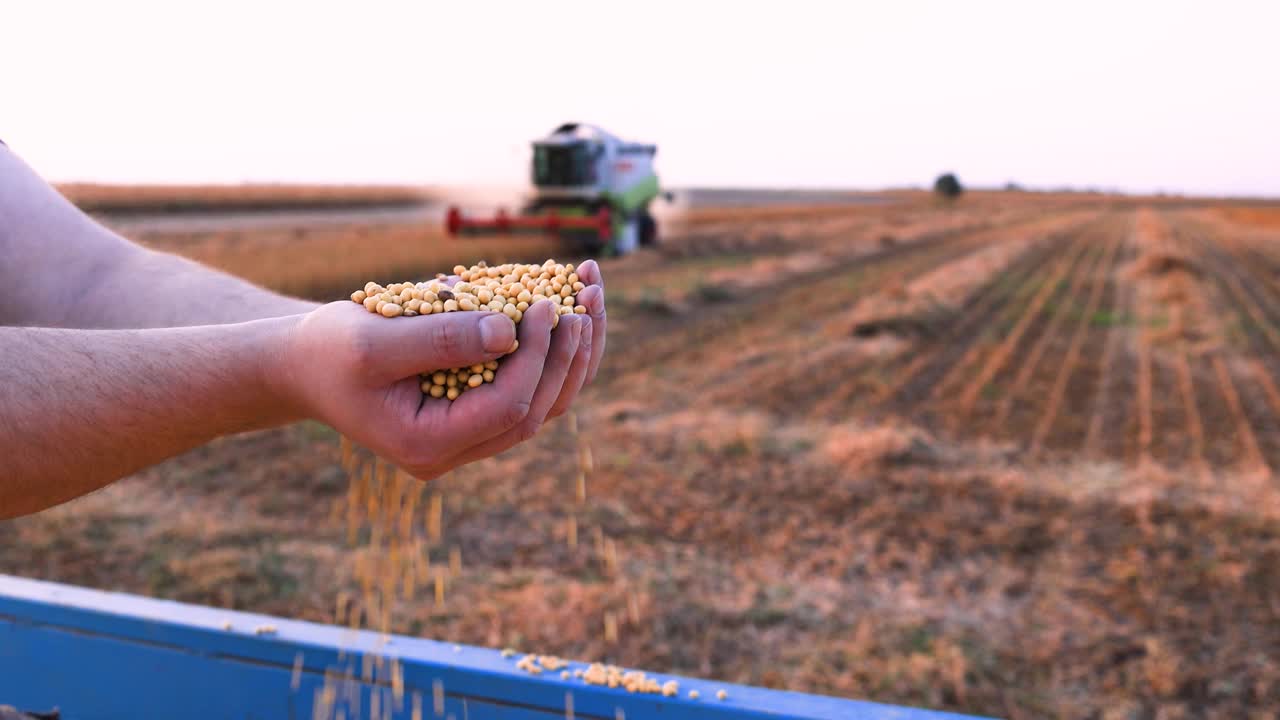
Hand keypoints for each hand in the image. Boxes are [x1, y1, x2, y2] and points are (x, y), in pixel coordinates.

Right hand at [276, 259, 604, 477]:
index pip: (507, 408)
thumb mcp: (374, 340)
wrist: (304, 366)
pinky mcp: (476, 409)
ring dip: (575, 351)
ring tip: (592, 295)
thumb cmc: (329, 351)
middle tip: (587, 301)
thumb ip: (441, 338)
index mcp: (428, 444)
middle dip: (569, 354)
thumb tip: (511, 330)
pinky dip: (554, 349)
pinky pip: (530, 386)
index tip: (545, 304)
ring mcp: (469, 434)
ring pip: (545, 402)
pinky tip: (569, 303)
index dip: (536, 358)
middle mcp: (456, 450)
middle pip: (538, 411)